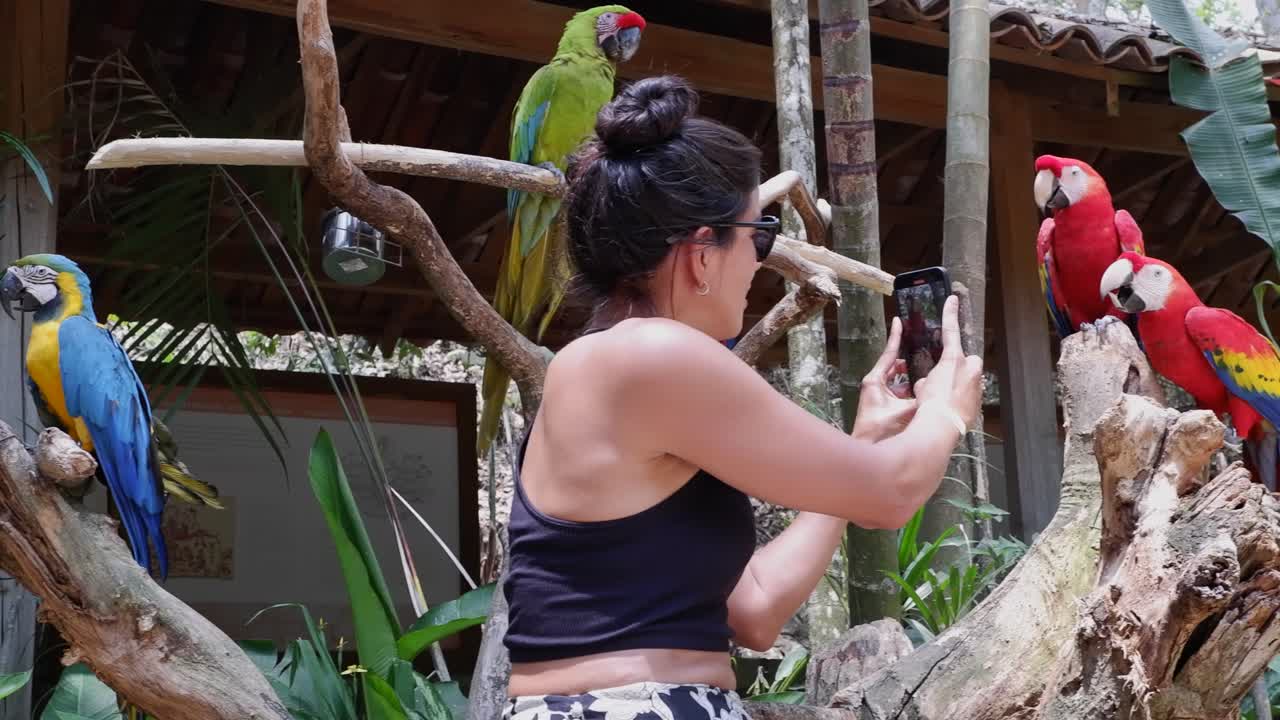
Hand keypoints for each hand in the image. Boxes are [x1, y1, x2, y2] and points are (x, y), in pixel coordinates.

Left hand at [851, 316, 918, 442]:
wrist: (869, 451)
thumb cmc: (881, 430)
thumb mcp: (904, 410)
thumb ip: (921, 398)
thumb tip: (940, 389)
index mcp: (875, 380)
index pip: (889, 354)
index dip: (895, 337)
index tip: (898, 321)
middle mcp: (875, 385)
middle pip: (894, 366)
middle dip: (909, 362)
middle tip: (924, 353)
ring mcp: (878, 397)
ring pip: (897, 381)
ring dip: (911, 379)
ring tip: (928, 373)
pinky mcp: (883, 408)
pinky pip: (898, 394)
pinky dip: (909, 392)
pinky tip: (923, 394)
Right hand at [913, 295, 982, 427]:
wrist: (942, 426)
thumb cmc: (930, 402)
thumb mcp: (921, 386)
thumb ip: (926, 380)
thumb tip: (926, 385)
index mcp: (954, 360)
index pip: (951, 331)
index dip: (950, 314)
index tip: (953, 299)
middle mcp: (970, 370)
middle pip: (970, 361)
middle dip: (962, 366)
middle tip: (946, 376)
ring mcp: (977, 387)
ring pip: (970, 380)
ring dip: (959, 385)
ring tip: (943, 399)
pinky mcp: (978, 403)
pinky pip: (969, 396)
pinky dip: (960, 400)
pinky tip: (948, 410)